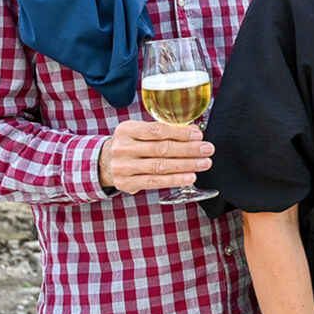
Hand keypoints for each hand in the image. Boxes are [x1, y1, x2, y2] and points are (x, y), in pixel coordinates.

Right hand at [96, 120, 212, 192]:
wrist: (105, 162)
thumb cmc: (131, 143)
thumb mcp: (140, 131)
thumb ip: (163, 131)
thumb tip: (194, 132)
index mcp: (127, 130)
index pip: (157, 130)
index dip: (180, 133)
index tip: (199, 135)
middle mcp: (123, 148)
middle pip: (161, 149)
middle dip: (188, 149)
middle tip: (208, 149)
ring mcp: (123, 167)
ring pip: (160, 166)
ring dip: (186, 165)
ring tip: (204, 163)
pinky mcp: (127, 183)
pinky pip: (155, 182)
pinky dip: (175, 179)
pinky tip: (190, 177)